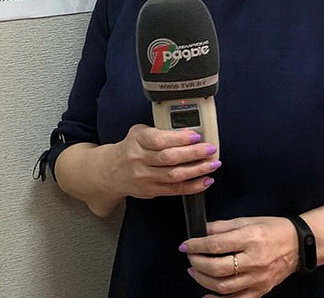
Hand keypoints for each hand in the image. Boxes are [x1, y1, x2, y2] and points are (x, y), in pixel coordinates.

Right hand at [105, 124, 219, 199]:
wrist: (111, 171)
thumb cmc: (130, 148)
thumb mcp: (139, 133)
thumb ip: (160, 131)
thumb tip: (188, 134)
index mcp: (137, 140)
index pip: (159, 139)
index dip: (179, 138)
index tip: (196, 135)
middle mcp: (139, 159)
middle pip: (169, 158)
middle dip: (193, 154)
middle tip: (210, 149)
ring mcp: (145, 177)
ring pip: (174, 175)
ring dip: (197, 170)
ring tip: (213, 164)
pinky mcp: (151, 191)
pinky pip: (175, 190)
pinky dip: (192, 186)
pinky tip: (205, 180)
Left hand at [181, 217, 298, 296]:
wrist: (298, 244)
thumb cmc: (272, 228)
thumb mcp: (247, 220)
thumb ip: (223, 227)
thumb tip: (201, 231)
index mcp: (250, 239)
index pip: (216, 245)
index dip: (196, 245)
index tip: (185, 244)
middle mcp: (254, 261)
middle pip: (218, 268)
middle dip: (197, 263)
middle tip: (189, 257)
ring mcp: (258, 279)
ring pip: (224, 286)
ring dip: (204, 280)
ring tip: (194, 271)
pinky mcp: (261, 290)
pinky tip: (206, 295)